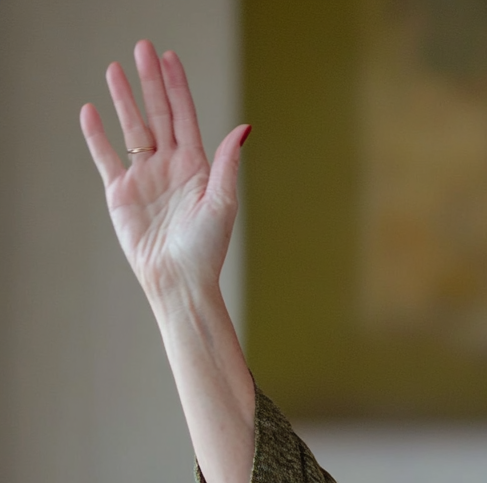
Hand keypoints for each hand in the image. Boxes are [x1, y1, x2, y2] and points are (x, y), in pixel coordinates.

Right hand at [80, 40, 249, 308]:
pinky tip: (91, 111)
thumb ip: (227, 162)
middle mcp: (170, 167)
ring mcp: (144, 178)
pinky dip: (97, 135)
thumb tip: (244, 127)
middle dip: (150, 82)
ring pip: (132, 129)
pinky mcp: (121, 193)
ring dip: (123, 99)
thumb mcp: (223, 202)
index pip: (185, 116)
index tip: (169, 58)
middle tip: (142, 48)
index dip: (177, 87)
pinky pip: (106, 157)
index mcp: (197, 167)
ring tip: (114, 69)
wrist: (179, 279)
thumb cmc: (207, 247)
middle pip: (158, 114)